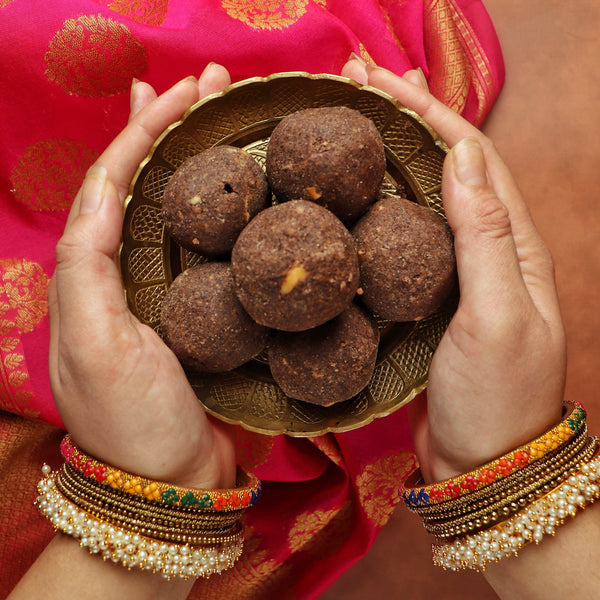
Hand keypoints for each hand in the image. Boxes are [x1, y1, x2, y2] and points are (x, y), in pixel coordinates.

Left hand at [47, 64, 236, 489]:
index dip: (145, 130)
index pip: (117, 181)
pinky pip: (226, 252)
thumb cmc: (132, 422)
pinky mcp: (215, 313)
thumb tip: (105, 193)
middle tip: (212, 84)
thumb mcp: (94, 346)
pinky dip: (238, 216)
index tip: (182, 91)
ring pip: (190, 213)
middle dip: (174, 129)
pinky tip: (259, 195)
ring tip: (232, 118)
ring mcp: (178, 291)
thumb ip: (88, 270)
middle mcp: (136, 273)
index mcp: (98, 273)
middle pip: (152, 185)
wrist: (172, 483)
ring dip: (207, 163)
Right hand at [342, 59, 566, 481]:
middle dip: (405, 118)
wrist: (481, 463)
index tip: (384, 80)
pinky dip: (375, 207)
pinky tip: (350, 196)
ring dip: (388, 155)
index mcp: (510, 244)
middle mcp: (482, 249)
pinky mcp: (419, 298)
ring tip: (351, 121)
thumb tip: (463, 155)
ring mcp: (449, 273)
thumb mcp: (499, 315)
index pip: (471, 158)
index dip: (430, 112)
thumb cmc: (497, 397)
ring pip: (417, 199)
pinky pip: (396, 239)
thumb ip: (485, 236)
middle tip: (358, 82)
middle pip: (443, 167)